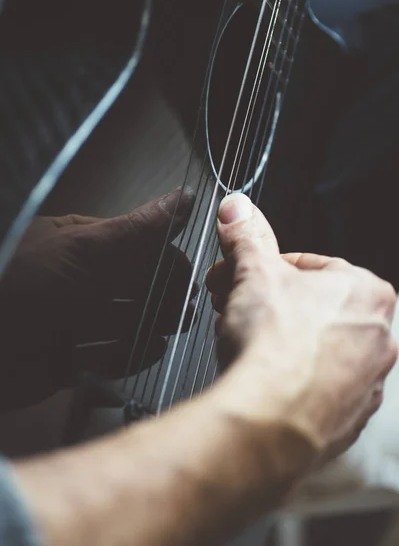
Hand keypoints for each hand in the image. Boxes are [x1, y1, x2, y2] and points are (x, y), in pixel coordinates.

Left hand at [0, 188, 194, 409]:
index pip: (141, 249)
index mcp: (85, 245)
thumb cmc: (20, 285)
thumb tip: (183, 199)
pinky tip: (145, 352)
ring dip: (149, 328)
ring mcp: (76, 319)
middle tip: (181, 312)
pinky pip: (109, 356)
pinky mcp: (69, 356)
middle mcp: (82, 281)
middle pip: (137, 288)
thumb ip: (137, 228)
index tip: (187, 282)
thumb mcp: (83, 247)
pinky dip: (129, 356)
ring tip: (165, 333)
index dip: (167, 264)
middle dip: (162, 299)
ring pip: (127, 323)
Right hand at [207, 193, 397, 460]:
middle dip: (269, 304)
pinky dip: (291, 382)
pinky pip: (316, 390)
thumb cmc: (273, 346)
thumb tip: (237, 209)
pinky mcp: (347, 420)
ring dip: (281, 342)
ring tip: (245, 345)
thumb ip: (247, 236)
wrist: (269, 420)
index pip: (309, 266)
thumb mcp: (254, 272)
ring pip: (316, 349)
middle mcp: (377, 338)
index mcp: (366, 292)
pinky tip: (263, 380)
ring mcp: (366, 383)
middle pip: (312, 308)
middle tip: (237, 307)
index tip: (243, 276)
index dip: (265, 268)